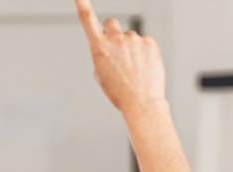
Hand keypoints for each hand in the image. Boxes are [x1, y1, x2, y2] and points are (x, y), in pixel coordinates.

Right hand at [76, 0, 165, 114]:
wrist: (141, 101)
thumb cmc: (120, 92)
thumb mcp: (101, 75)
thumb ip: (103, 56)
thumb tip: (111, 48)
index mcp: (98, 48)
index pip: (87, 20)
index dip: (82, 5)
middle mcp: (115, 39)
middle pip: (112, 23)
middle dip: (113, 32)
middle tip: (119, 48)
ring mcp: (134, 39)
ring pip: (130, 37)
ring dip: (131, 47)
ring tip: (134, 68)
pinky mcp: (150, 42)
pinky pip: (145, 42)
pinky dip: (145, 52)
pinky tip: (144, 67)